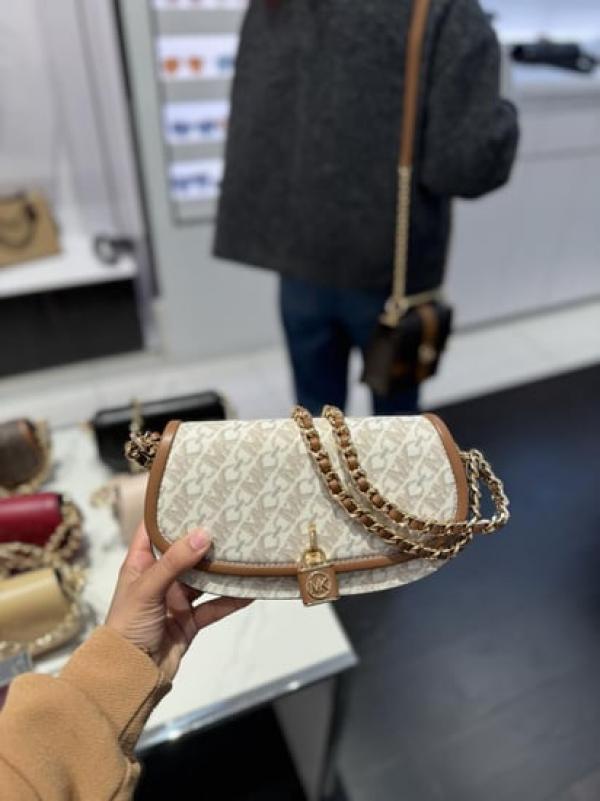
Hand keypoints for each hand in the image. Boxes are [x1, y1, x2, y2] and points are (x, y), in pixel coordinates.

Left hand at [106, 524, 250, 680]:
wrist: (129, 676)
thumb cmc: (127, 626)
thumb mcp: (147, 588)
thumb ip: (175, 562)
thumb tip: (204, 533)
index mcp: (140, 565)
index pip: (153, 530)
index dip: (169, 512)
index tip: (193, 494)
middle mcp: (159, 578)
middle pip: (184, 552)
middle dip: (204, 539)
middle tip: (228, 519)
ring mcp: (176, 600)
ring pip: (203, 578)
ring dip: (221, 569)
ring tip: (243, 550)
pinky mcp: (190, 621)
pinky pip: (214, 606)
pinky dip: (231, 599)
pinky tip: (249, 589)